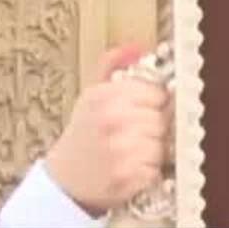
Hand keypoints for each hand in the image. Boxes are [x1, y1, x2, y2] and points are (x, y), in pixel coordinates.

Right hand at [45, 44, 169, 215]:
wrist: (63, 181)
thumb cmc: (84, 136)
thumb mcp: (93, 96)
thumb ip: (114, 66)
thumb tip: (137, 46)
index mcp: (105, 96)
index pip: (158, 91)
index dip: (152, 103)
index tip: (140, 111)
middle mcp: (112, 119)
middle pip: (164, 117)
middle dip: (154, 126)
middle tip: (132, 134)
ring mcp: (120, 149)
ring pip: (164, 141)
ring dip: (154, 149)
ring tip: (131, 151)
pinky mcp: (128, 176)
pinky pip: (159, 166)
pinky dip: (150, 169)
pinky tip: (131, 167)